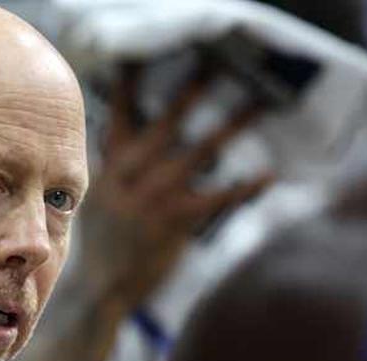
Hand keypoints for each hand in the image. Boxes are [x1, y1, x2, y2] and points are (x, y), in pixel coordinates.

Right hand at [82, 64, 273, 308]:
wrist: (100, 291)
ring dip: (228, 129)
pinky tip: (266, 174)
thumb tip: (140, 139)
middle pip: (161, 129)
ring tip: (255, 108)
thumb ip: (119, 171)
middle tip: (212, 72)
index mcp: (107, 173)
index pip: (118, 123)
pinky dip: (242, 187)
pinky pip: (214, 199)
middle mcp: (126, 182)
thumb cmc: (106, 247)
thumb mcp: (102, 203)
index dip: (129, 91)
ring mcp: (149, 202)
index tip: (139, 62)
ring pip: (194, 156)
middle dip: (187, 98)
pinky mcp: (171, 225)